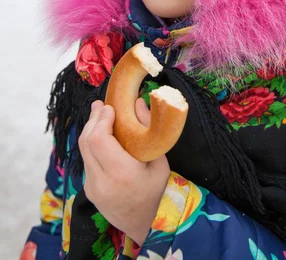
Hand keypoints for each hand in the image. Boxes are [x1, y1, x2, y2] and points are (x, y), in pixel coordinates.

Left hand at [78, 99, 169, 245]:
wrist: (146, 224)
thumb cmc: (158, 190)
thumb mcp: (160, 160)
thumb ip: (148, 130)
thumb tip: (138, 101)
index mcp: (121, 173)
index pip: (99, 139)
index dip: (101, 119)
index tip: (109, 106)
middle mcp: (102, 181)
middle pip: (86, 142)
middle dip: (93, 120)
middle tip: (100, 104)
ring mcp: (92, 187)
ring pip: (84, 151)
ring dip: (90, 130)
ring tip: (100, 115)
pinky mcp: (89, 190)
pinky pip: (87, 161)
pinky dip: (92, 144)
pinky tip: (102, 136)